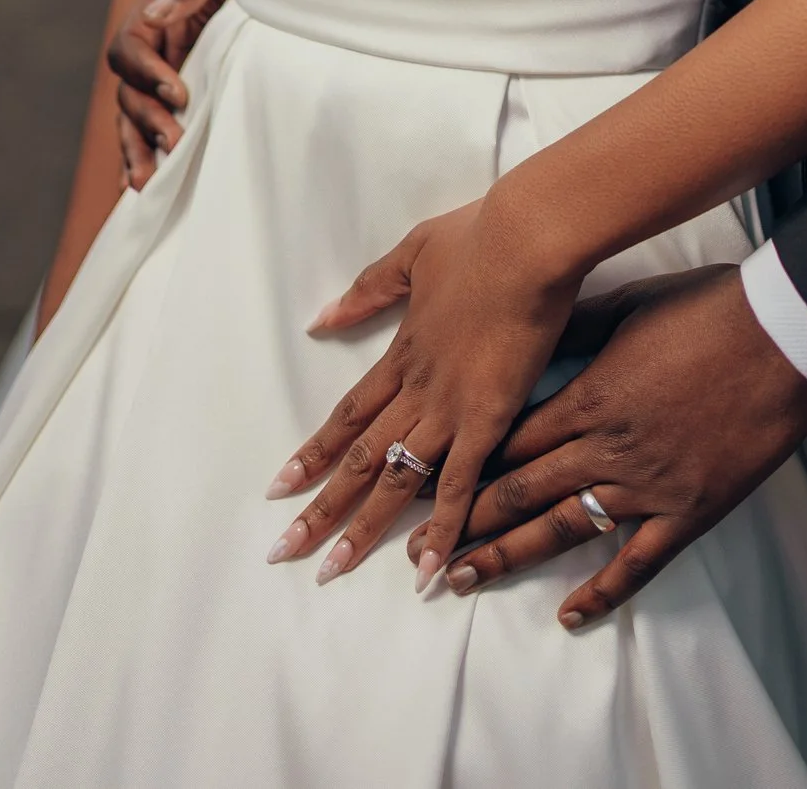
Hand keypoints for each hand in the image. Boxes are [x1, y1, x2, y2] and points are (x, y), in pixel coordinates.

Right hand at [106, 0, 246, 185]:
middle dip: (146, 119)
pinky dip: (144, 149)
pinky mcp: (183, 87)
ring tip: (146, 184)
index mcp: (154, 8)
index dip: (147, 74)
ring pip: (134, 112)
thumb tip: (154, 13)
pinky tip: (143, 182)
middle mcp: (152, 42)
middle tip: (174, 143)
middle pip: (128, 88)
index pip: (130, 47)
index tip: (179, 94)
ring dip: (138, 146)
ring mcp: (164, 67)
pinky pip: (154, 120)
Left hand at [264, 196, 582, 591]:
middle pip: (360, 457)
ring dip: (363, 527)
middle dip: (321, 507)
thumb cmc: (478, 236)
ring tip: (332, 568)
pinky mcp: (487, 418)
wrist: (525, 238)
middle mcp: (416, 389)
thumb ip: (368, 290)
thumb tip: (321, 318)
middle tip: (286, 550)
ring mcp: (449, 407)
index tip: (280, 487)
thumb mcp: (412, 253)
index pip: (348, 415)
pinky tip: (427, 571)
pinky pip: (459, 485)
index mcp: (402, 352)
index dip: (314, 453)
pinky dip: (442, 530)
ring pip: (396, 480)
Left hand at [420, 263, 806, 627]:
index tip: (425, 485)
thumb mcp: (629, 304)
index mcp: (586, 394)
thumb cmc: (709, 308)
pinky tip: (569, 616)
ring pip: (561, 530)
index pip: (508, 439)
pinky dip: (601, 593)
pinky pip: (637, 563)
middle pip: (519, 491)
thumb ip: (577, 329)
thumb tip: (537, 334)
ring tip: (462, 581)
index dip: (461, 465)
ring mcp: (645, 485)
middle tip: (420, 554)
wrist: (779, 337)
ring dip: (507, 558)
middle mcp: (604, 447)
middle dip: (464, 523)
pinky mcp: (688, 511)